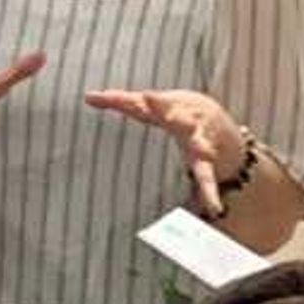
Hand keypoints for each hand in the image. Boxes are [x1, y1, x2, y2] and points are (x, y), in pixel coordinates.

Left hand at [85, 87, 251, 216]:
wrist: (216, 117)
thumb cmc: (175, 108)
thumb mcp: (149, 103)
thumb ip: (119, 101)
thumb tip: (87, 96)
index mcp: (171, 107)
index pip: (158, 103)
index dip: (153, 100)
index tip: (146, 96)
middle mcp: (187, 121)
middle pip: (181, 118)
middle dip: (177, 116)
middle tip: (172, 116)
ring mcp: (199, 141)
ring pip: (200, 144)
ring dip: (202, 147)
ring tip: (205, 152)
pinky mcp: (205, 162)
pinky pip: (207, 177)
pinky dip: (210, 192)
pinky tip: (213, 207)